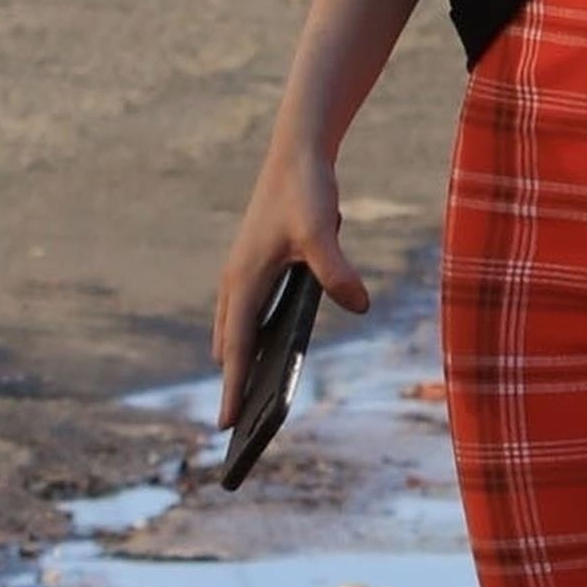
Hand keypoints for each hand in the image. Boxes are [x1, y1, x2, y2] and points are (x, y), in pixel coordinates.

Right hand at [213, 135, 363, 427]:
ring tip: (246, 402)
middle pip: (229, 346)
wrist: (296, 155)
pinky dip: (247, 341)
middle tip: (236, 430)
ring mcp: (241, 275)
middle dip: (231, 385)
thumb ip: (338, 271)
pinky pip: (245, 316)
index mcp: (244, 282)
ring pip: (233, 331)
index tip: (226, 426)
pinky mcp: (254, 268)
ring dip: (237, 364)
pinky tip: (266, 356)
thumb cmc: (305, 191)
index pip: (235, 349)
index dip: (231, 388)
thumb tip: (359, 307)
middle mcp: (235, 283)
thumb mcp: (322, 232)